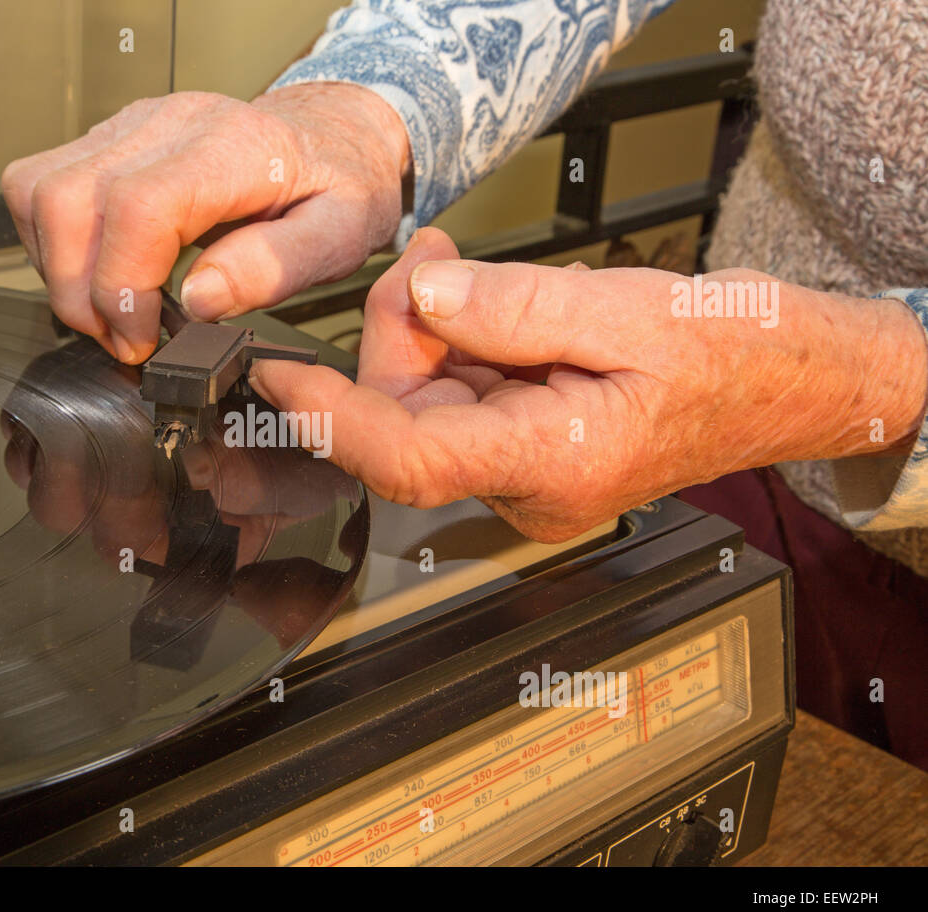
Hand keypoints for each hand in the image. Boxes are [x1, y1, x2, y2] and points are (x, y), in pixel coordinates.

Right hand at [1, 84, 411, 363]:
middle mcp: (169, 124)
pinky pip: (40, 184)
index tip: (142, 338)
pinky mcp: (109, 138)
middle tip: (125, 340)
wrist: (332, 138)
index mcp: (231, 147)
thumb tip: (200, 299)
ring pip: (39, 191)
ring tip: (110, 313)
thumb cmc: (337, 187)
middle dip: (81, 293)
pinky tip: (96, 274)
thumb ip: (273, 267)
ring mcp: (130, 126)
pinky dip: (52, 243)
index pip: (138, 207)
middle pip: (70, 200)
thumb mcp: (339, 236)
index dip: (123, 285)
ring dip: (58, 271)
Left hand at [249, 228, 927, 541]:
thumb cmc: (734, 355)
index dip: (330, 418)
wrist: (790, 384)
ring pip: (427, 411)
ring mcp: (527, 478)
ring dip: (424, 338)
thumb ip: (515, 310)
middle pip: (407, 423)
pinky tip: (473, 306)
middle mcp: (532, 487)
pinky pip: (459, 405)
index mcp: (558, 460)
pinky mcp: (526, 455)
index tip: (277, 378)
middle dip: (395, 339)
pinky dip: (451, 351)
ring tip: (458, 274)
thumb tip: (426, 299)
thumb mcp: (626, 310)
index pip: (408, 458)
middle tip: (426, 267)